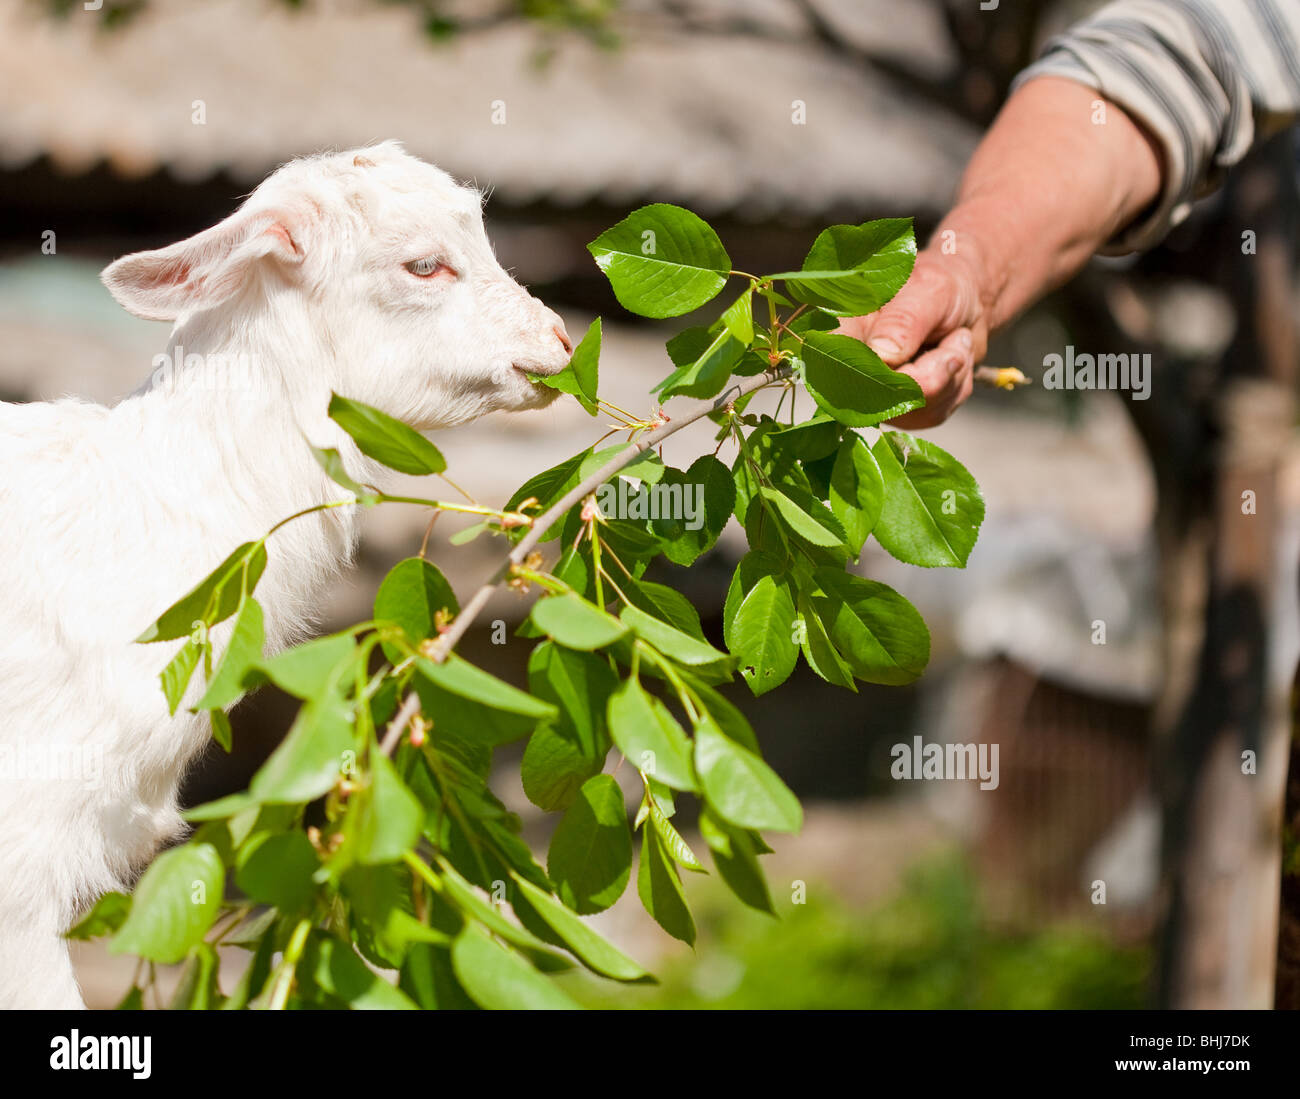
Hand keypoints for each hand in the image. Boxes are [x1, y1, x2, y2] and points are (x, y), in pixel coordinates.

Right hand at [836, 248, 989, 427]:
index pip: (831, 364)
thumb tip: (881, 356)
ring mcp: (873, 393)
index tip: (907, 355)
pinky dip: (954, 390)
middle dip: (931, 374)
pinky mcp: (899, 410)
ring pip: (912, 410)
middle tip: (954, 338)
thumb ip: (903, 321)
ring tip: (953, 344)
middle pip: (880, 397)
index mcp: (843, 328)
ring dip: (948, 379)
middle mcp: (851, 366)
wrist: (967, 301)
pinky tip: (952, 363)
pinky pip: (930, 415)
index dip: (868, 374)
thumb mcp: (928, 291)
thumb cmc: (941, 287)